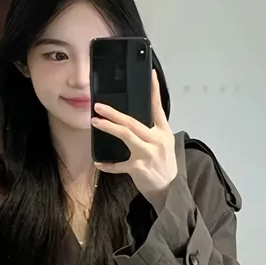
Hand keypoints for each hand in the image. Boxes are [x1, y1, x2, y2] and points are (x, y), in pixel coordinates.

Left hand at [92, 71, 177, 205]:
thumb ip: (151, 131)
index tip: (150, 74)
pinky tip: (98, 162)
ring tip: (96, 122)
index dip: (154, 90)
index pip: (158, 107)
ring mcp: (147, 154)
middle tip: (99, 106)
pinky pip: (118, 165)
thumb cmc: (164, 165)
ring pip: (126, 136)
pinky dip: (107, 164)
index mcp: (163, 132)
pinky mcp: (138, 168)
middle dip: (114, 112)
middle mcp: (156, 140)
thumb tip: (131, 120)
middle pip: (133, 122)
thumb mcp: (164, 144)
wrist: (169, 190)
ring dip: (109, 128)